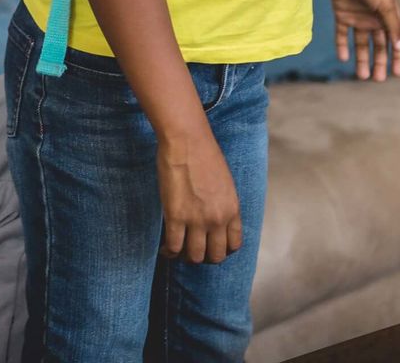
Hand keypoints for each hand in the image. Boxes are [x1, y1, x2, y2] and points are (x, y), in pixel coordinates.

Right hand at [157, 127, 241, 263]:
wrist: (187, 141)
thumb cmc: (204, 154)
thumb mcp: (225, 183)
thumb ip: (223, 204)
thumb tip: (215, 218)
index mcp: (232, 210)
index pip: (234, 245)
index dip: (222, 251)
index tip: (212, 248)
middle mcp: (217, 219)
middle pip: (215, 256)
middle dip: (204, 258)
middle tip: (193, 251)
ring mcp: (196, 220)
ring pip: (194, 256)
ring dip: (186, 257)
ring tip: (177, 252)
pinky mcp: (175, 216)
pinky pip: (174, 247)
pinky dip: (169, 253)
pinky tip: (165, 250)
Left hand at [327, 0, 399, 80]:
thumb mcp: (385, 5)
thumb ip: (392, 26)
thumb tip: (399, 47)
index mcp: (389, 15)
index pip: (395, 41)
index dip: (397, 57)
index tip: (398, 73)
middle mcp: (374, 18)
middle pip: (378, 45)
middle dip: (379, 62)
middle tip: (378, 79)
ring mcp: (358, 17)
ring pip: (361, 43)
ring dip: (362, 59)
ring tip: (362, 76)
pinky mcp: (342, 14)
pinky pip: (342, 34)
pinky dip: (343, 46)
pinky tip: (343, 58)